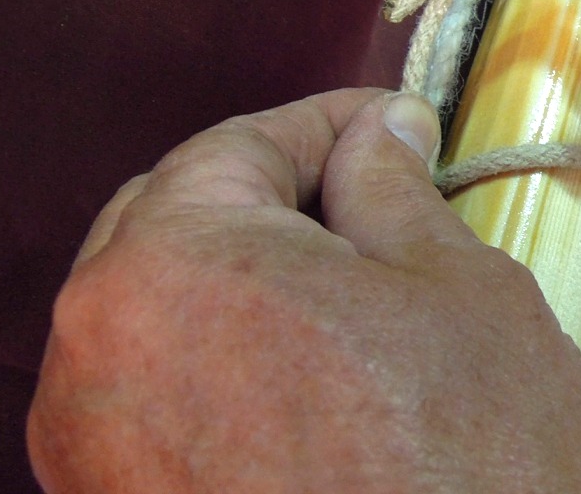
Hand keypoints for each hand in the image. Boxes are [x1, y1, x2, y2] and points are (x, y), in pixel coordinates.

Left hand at [28, 90, 580, 492]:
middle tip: (377, 191)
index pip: (237, 146)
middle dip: (282, 191)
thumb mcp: (461, 287)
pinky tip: (321, 362)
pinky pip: (169, 385)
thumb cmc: (480, 471)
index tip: (390, 124)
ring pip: (171, 305)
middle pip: (183, 217)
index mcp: (176, 269)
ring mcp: (99, 448)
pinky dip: (235, 350)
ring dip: (257, 271)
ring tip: (358, 279)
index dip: (328, 121)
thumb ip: (394, 190)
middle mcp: (102, 358)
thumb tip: (378, 135)